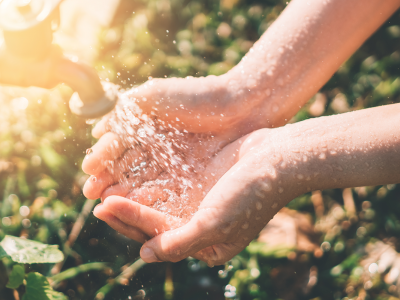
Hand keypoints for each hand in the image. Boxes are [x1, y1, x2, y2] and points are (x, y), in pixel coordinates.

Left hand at [84, 127, 301, 265]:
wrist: (276, 159)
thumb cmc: (250, 194)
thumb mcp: (216, 223)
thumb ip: (180, 241)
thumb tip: (144, 256)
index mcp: (206, 245)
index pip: (159, 238)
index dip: (130, 223)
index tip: (104, 208)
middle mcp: (200, 228)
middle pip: (154, 225)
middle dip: (126, 214)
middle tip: (97, 202)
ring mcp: (199, 205)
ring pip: (158, 206)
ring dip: (134, 199)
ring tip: (106, 190)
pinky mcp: (200, 184)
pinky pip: (169, 187)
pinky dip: (150, 184)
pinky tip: (132, 175)